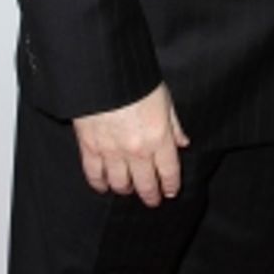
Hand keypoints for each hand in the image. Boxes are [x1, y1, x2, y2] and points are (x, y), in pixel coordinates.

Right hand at [72, 82, 189, 206]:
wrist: (103, 73)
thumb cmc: (136, 81)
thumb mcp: (164, 99)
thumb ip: (174, 125)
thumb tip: (183, 142)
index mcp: (159, 138)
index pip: (169, 172)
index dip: (170, 186)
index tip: (170, 192)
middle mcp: (137, 150)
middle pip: (146, 184)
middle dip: (150, 195)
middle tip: (152, 200)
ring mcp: (112, 152)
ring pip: (120, 184)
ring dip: (126, 190)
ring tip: (128, 190)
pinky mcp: (90, 148)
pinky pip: (94, 175)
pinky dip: (99, 184)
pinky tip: (104, 186)